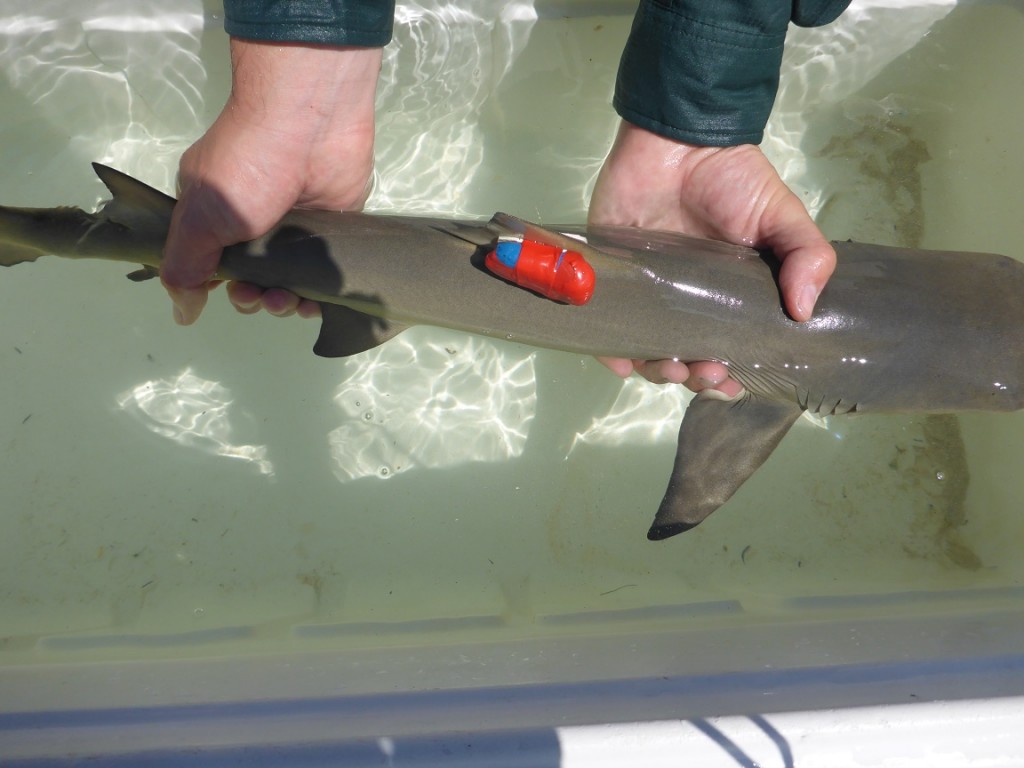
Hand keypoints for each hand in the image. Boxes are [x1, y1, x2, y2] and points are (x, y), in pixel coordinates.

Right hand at [161, 39, 380, 324]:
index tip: (224, 292)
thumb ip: (186, 266)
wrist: (311, 124)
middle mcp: (252, 223)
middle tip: (257, 295)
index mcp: (214, 215)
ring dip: (281, 303)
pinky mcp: (329, 231)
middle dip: (250, 298)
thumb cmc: (248, 165)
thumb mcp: (200, 217)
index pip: (209, 265)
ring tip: (284, 300)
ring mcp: (293, 228)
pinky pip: (321, 274)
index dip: (216, 286)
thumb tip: (182, 312)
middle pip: (249, 280)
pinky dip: (317, 295)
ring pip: (285, 283)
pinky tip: (315, 303)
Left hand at [589, 121, 836, 395]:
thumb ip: (806, 257)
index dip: (727, 376)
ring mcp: (646, 293)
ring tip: (670, 364)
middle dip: (694, 377)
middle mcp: (684, 304)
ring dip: (658, 371)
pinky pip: (606, 327)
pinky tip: (624, 359)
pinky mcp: (611, 278)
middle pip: (684, 361)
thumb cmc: (733, 180)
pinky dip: (612, 352)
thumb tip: (806, 313)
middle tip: (704, 368)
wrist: (678, 139)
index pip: (726, 352)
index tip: (732, 380)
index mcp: (725, 299)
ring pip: (645, 352)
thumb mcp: (783, 216)